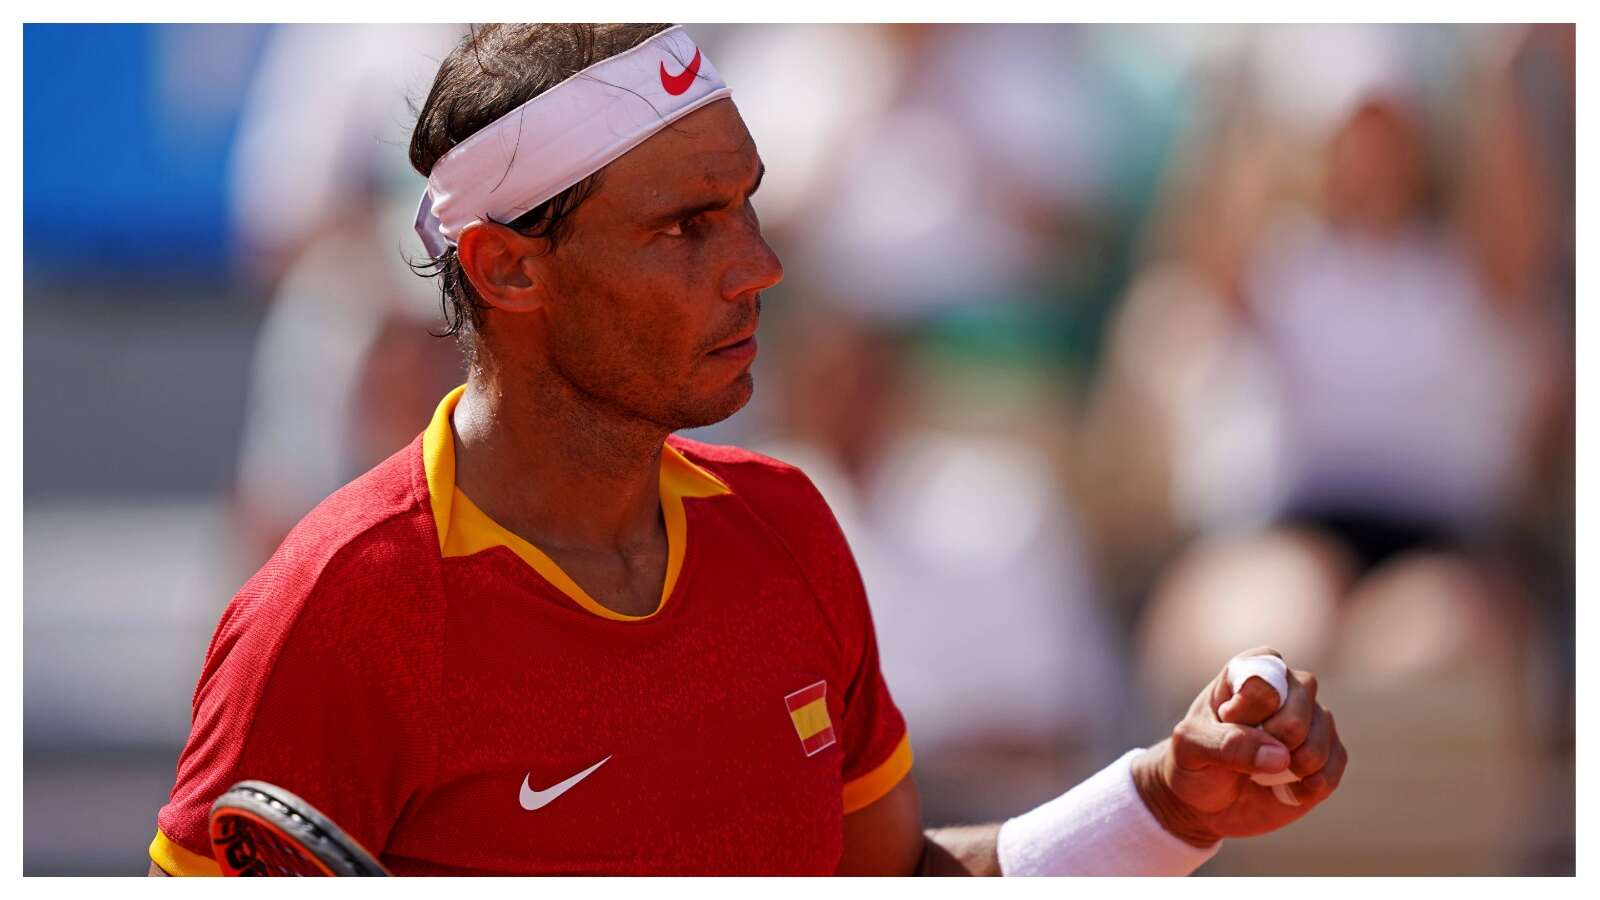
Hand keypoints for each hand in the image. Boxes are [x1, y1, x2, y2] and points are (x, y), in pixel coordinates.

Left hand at [1130, 647, 1347, 846]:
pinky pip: (1334, 766)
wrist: (1207, 804)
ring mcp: (1312, 719)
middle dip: (1271, 740)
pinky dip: (1308, 787)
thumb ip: (1227, 744)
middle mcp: (1289, 687)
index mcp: (1251, 669)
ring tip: (1263, 773)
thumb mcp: (1191, 748)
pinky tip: (1284, 790)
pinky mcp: (1329, 752)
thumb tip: (1280, 756)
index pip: (1265, 680)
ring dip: (1290, 767)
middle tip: (1245, 753)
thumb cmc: (1194, 763)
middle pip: (1299, 707)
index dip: (1247, 711)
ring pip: (1321, 738)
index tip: (1226, 720)